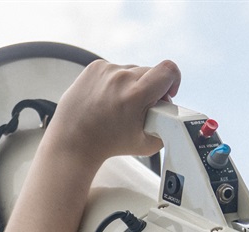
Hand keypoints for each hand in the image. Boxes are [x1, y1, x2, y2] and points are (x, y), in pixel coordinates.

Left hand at [45, 59, 181, 167]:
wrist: (73, 143)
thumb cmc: (108, 145)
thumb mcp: (146, 144)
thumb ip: (168, 128)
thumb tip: (176, 116)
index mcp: (135, 95)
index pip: (169, 70)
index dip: (173, 80)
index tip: (167, 92)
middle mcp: (119, 79)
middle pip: (150, 72)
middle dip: (150, 89)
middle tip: (139, 108)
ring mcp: (105, 71)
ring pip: (131, 71)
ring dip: (131, 85)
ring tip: (118, 106)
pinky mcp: (94, 68)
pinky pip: (115, 69)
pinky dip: (114, 82)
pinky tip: (106, 99)